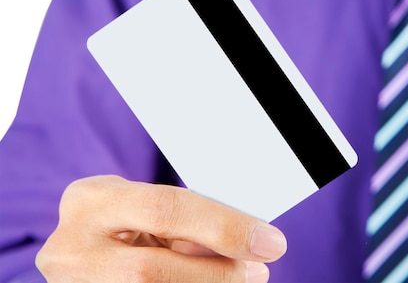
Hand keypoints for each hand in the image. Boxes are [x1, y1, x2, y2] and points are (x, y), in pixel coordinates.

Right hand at [36, 175, 286, 281]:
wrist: (78, 250)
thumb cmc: (122, 220)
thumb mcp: (142, 207)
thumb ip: (182, 220)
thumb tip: (246, 239)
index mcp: (91, 199)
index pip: (165, 209)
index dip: (222, 227)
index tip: (269, 241)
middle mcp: (71, 245)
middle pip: (153, 269)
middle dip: (217, 272)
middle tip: (259, 270)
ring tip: (242, 279)